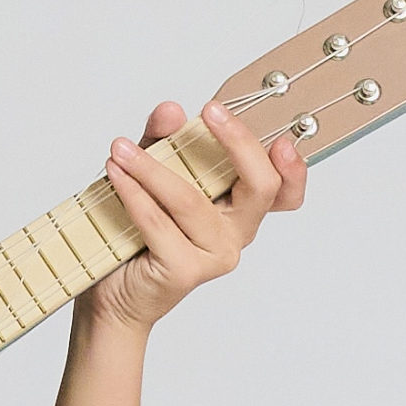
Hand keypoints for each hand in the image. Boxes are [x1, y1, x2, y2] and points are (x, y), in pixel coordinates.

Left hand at [84, 99, 306, 334]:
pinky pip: (158, 222)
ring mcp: (214, 255)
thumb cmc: (135, 235)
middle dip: (238, 143)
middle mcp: (235, 234)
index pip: (283, 190)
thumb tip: (171, 111)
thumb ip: (163, 142)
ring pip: (191, 200)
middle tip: (210, 112)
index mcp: (238, 209)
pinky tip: (115, 174)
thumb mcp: (151, 174)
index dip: (293, 167)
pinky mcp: (185, 271)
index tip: (278, 137)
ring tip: (120, 150)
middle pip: (260, 187)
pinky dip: (133, 194)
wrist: (111, 295)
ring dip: (151, 168)